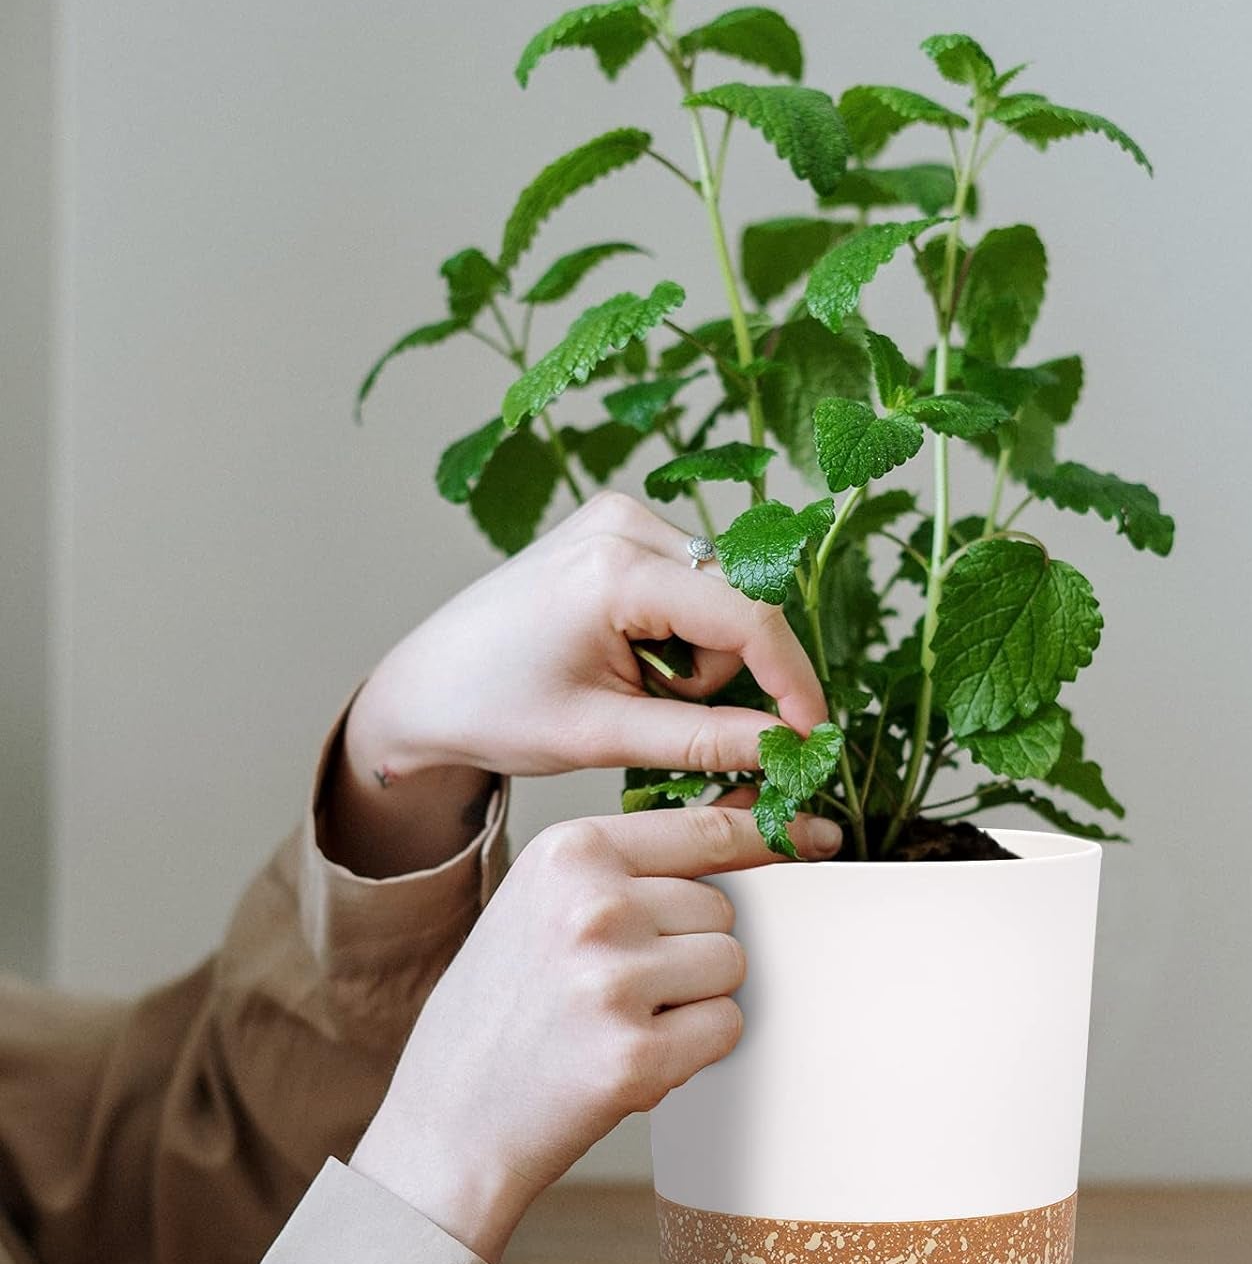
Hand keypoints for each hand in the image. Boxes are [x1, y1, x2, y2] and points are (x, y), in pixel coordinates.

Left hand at [321, 492, 826, 874]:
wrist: (428, 685)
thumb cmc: (495, 708)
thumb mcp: (603, 736)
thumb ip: (706, 740)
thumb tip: (789, 746)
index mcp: (613, 569)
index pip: (746, 617)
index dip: (792, 680)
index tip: (811, 736)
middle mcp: (622, 523)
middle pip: (739, 603)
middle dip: (722, 673)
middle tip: (661, 715)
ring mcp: (619, 517)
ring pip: (721, 597)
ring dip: (698, 658)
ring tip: (632, 686)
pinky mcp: (617, 527)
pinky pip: (694, 585)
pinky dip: (680, 634)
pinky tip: (628, 656)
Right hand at [348, 804, 840, 1263]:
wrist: (448, 1121)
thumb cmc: (505, 1005)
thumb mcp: (546, 901)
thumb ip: (635, 862)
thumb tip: (749, 816)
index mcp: (568, 852)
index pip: (705, 830)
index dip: (764, 838)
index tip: (815, 838)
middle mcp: (593, 905)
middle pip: (723, 908)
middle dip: (694, 948)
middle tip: (623, 985)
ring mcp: (614, 981)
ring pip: (731, 966)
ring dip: (697, 998)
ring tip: (622, 1020)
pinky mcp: (636, 1056)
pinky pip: (727, 1027)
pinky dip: (698, 1049)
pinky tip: (632, 1058)